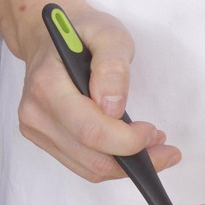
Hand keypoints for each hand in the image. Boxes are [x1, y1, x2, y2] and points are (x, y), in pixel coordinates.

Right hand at [17, 6, 179, 181]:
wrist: (52, 40)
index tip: (153, 132)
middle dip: (136, 159)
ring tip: (153, 145)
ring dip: (128, 165)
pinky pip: (87, 167)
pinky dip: (115, 163)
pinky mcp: (49, 142)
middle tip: (166, 149)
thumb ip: (113, 66)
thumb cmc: (82, 34)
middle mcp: (38, 115)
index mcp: (48, 87)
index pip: (92, 132)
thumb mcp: (108, 34)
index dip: (128, 141)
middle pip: (94, 160)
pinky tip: (133, 148)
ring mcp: (41, 132)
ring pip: (93, 170)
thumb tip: (113, 105)